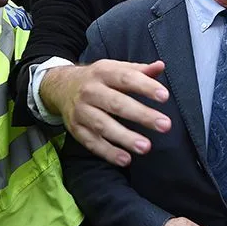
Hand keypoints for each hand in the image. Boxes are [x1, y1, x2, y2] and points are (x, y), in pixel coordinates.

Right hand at [40, 59, 171, 165]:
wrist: (61, 86)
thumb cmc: (99, 79)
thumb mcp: (116, 68)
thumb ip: (139, 70)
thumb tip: (160, 66)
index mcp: (103, 72)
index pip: (126, 78)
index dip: (146, 86)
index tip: (165, 96)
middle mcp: (90, 91)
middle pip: (116, 104)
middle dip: (142, 115)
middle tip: (165, 125)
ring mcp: (81, 111)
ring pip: (103, 126)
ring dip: (125, 138)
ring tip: (146, 147)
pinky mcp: (76, 129)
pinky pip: (92, 143)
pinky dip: (108, 152)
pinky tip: (126, 159)